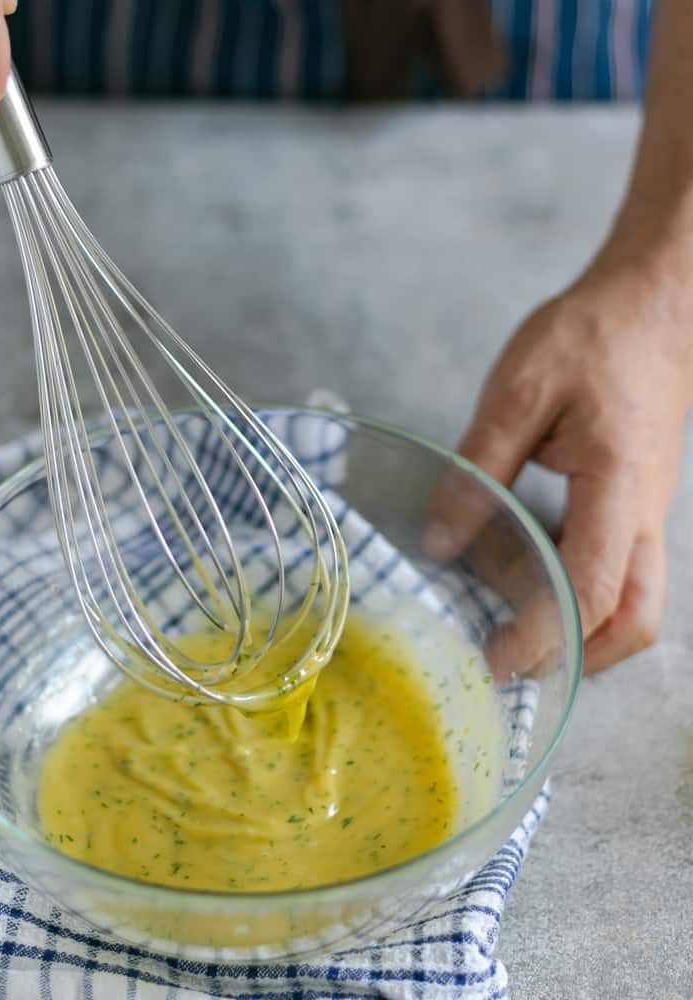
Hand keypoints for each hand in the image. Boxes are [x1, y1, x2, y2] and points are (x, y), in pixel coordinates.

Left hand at [424, 243, 692, 674]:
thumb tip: (439, 545)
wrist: (655, 302)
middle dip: (576, 657)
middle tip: (507, 660)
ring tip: (511, 621)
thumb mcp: (518, 393)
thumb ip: (477, 471)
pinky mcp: (638, 504)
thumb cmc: (591, 336)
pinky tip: (526, 570)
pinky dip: (581, 592)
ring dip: (582, 631)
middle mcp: (644, 513)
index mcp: (617, 486)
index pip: (590, 588)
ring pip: (637, 603)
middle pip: (634, 620)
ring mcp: (648, 512)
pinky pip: (623, 571)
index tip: (494, 659)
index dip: (544, 635)